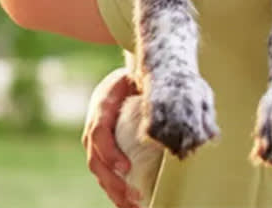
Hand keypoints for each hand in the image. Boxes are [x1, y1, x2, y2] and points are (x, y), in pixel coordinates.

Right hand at [83, 68, 141, 207]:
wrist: (130, 76)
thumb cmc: (141, 78)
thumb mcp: (143, 79)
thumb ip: (151, 96)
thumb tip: (176, 119)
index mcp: (103, 102)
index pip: (98, 131)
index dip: (109, 152)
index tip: (126, 168)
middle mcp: (95, 122)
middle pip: (95, 158)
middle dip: (113, 181)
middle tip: (134, 198)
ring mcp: (96, 138)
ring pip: (99, 170)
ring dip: (114, 191)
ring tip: (133, 207)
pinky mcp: (104, 149)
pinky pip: (105, 172)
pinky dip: (115, 190)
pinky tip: (128, 204)